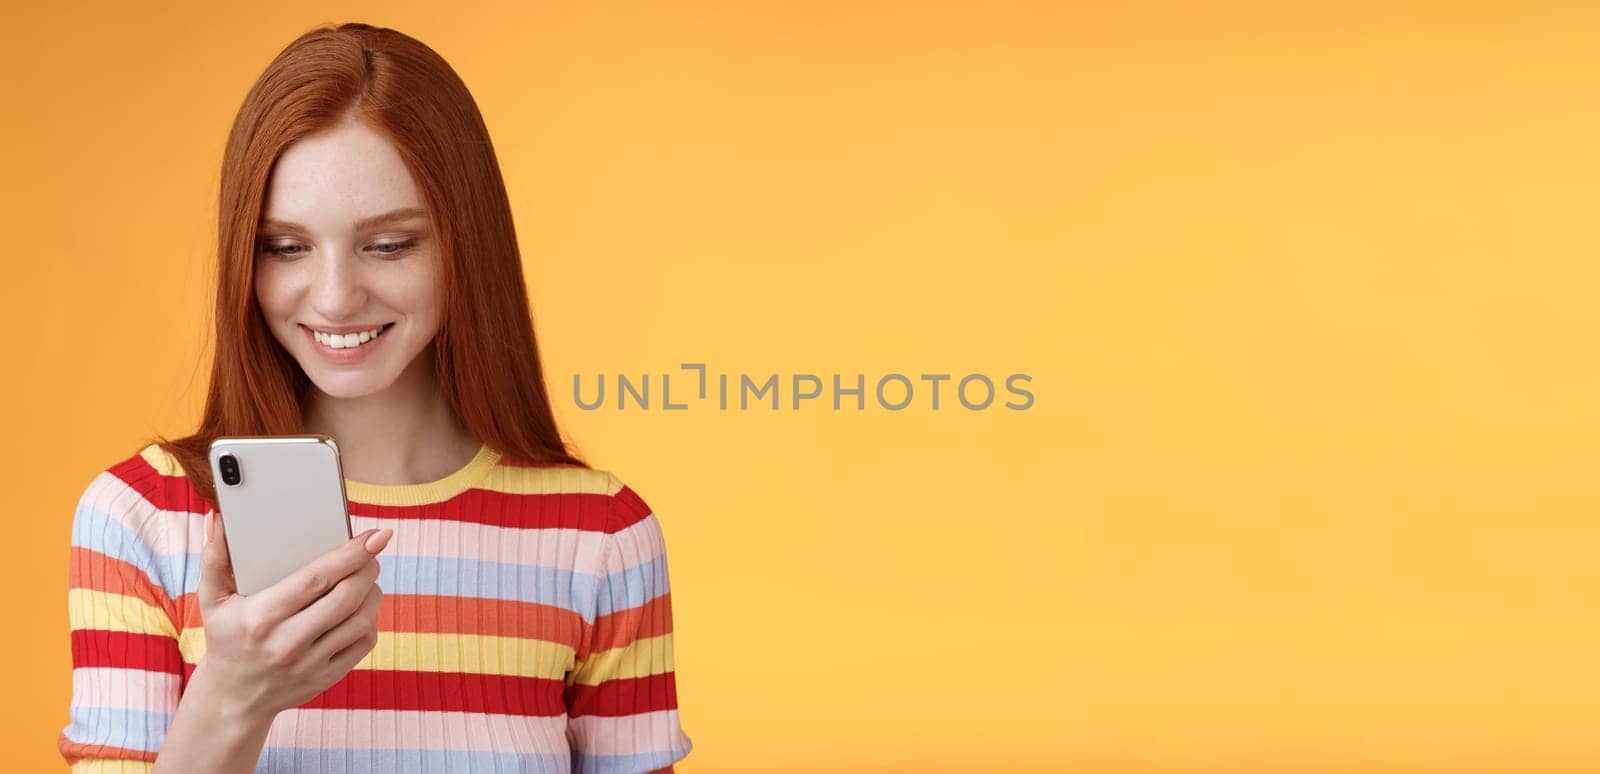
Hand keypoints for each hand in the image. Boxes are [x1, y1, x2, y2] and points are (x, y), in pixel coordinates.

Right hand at [194, 508, 391, 719]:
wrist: (232, 698)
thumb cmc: (225, 638)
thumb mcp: (211, 600)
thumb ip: (214, 557)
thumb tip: (217, 517)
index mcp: (261, 617)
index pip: (316, 579)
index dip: (350, 555)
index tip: (374, 535)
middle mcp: (287, 642)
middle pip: (346, 598)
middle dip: (368, 567)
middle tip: (372, 550)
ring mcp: (309, 664)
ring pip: (361, 620)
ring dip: (373, 591)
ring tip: (368, 575)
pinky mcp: (326, 678)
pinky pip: (363, 644)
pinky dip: (371, 619)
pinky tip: (363, 606)